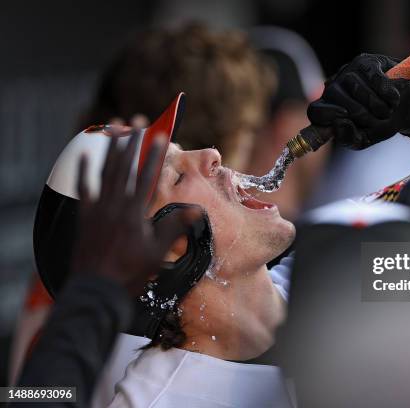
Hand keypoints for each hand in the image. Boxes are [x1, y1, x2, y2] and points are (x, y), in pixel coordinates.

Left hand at [71, 128, 197, 295]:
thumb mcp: (158, 252)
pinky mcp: (84, 215)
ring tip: (116, 128)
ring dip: (111, 148)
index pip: (147, 176)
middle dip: (132, 141)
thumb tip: (197, 210)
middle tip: (137, 121)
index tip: (159, 135)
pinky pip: (83, 187)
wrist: (97, 289)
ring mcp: (97, 208)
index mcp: (134, 212)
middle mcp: (115, 204)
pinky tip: (84, 154)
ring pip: (104, 171)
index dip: (153, 154)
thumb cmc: (130, 273)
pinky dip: (84, 170)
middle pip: (124, 166)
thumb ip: (175, 228)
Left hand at [307, 53, 409, 149]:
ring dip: (379, 108)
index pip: (315, 111)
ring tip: (386, 110)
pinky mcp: (368, 62)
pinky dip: (389, 95)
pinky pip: (377, 81)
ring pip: (360, 91)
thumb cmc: (379, 123)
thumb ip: (349, 137)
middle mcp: (334, 87)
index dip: (329, 117)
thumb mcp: (364, 138)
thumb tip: (339, 123)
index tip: (344, 121)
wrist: (405, 107)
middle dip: (364, 117)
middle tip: (377, 120)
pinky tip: (393, 98)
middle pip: (340, 104)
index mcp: (328, 108)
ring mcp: (349, 71)